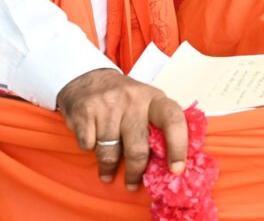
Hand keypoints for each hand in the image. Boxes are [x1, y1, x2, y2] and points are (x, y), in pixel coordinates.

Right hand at [56, 68, 187, 189]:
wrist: (87, 79)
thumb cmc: (125, 100)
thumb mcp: (147, 103)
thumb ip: (158, 126)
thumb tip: (171, 164)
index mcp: (154, 98)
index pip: (173, 120)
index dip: (178, 146)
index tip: (176, 169)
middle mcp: (133, 99)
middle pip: (137, 147)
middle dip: (135, 172)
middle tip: (132, 184)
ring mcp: (108, 104)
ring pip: (110, 152)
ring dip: (108, 167)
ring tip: (107, 173)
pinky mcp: (86, 112)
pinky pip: (89, 145)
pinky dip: (90, 149)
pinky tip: (92, 143)